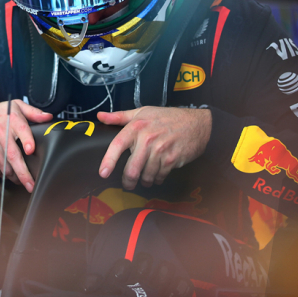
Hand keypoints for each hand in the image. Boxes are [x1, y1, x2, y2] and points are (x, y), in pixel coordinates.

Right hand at [0, 100, 52, 191]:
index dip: (27, 140)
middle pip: (13, 155)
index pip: (21, 129)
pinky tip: (7, 173)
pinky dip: (1, 173)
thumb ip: (32, 112)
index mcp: (11, 118)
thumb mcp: (14, 106)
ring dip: (14, 176)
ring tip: (21, 180)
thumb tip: (48, 117)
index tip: (30, 150)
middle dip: (23, 173)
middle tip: (31, 184)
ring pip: (4, 165)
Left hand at [97, 107, 211, 190]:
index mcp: (137, 126)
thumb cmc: (167, 117)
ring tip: (145, 178)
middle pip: (132, 168)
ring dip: (144, 180)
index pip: (118, 144)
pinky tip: (158, 174)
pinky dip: (157, 179)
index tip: (103, 173)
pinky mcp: (172, 159)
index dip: (108, 160)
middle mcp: (148, 138)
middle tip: (128, 184)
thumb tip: (100, 116)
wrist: (197, 123)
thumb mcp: (142, 112)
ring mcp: (161, 150)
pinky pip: (159, 176)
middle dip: (128, 180)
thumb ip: (119, 116)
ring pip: (146, 175)